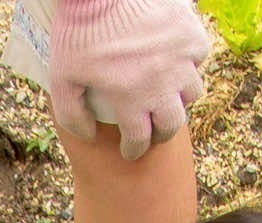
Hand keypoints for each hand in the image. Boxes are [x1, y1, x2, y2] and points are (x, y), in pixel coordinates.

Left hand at [48, 0, 208, 158]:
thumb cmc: (78, 32)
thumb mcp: (62, 77)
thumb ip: (72, 114)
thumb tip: (90, 135)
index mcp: (131, 99)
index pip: (140, 139)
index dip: (133, 149)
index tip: (130, 150)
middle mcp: (162, 84)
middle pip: (172, 124)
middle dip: (160, 133)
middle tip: (151, 130)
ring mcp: (181, 59)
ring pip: (192, 93)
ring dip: (178, 99)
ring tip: (166, 95)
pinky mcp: (191, 34)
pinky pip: (199, 60)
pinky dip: (189, 65)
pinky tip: (176, 63)